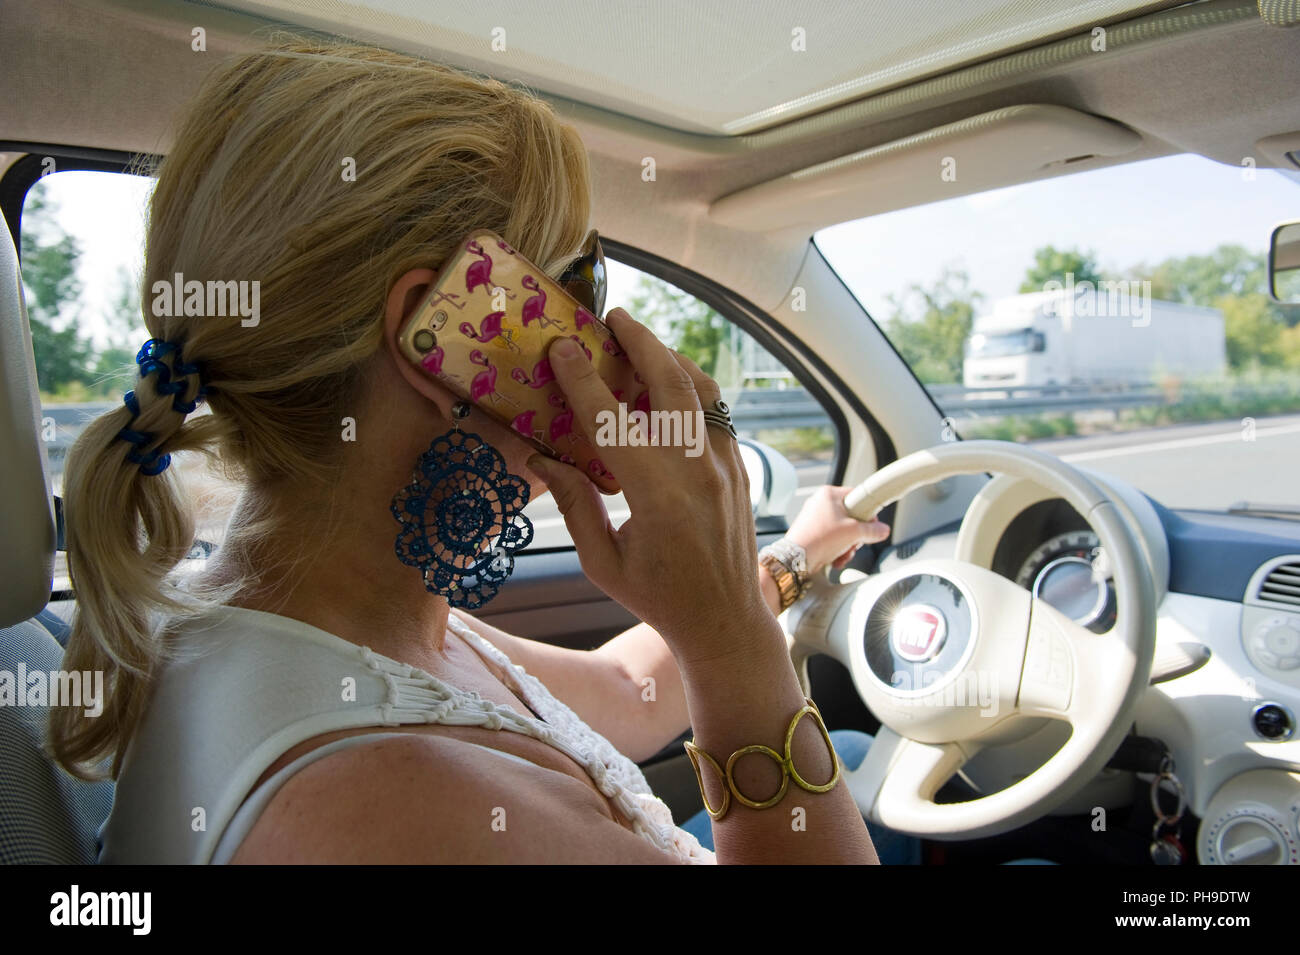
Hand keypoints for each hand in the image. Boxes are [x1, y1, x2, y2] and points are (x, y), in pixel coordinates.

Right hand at [526, 308, 772, 666]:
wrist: (726, 620)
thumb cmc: (658, 598)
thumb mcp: (602, 563)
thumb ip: (573, 505)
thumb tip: (541, 455)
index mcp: (657, 497)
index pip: (611, 421)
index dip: (581, 380)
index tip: (561, 348)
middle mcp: (697, 471)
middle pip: (670, 383)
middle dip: (640, 342)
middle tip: (613, 317)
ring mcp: (725, 466)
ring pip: (702, 390)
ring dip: (672, 357)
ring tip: (643, 340)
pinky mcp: (738, 467)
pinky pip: (717, 412)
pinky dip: (693, 386)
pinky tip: (671, 380)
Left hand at [784, 485, 889, 573]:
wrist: (795, 559)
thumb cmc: (820, 539)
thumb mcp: (854, 533)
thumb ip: (873, 531)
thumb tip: (883, 530)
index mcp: (829, 494)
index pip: (858, 496)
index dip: (869, 512)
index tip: (872, 525)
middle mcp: (820, 503)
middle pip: (851, 517)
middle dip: (856, 536)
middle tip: (855, 544)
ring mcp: (814, 518)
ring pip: (842, 531)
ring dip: (847, 546)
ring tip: (843, 555)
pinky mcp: (811, 532)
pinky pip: (831, 539)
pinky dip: (836, 550)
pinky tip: (836, 559)